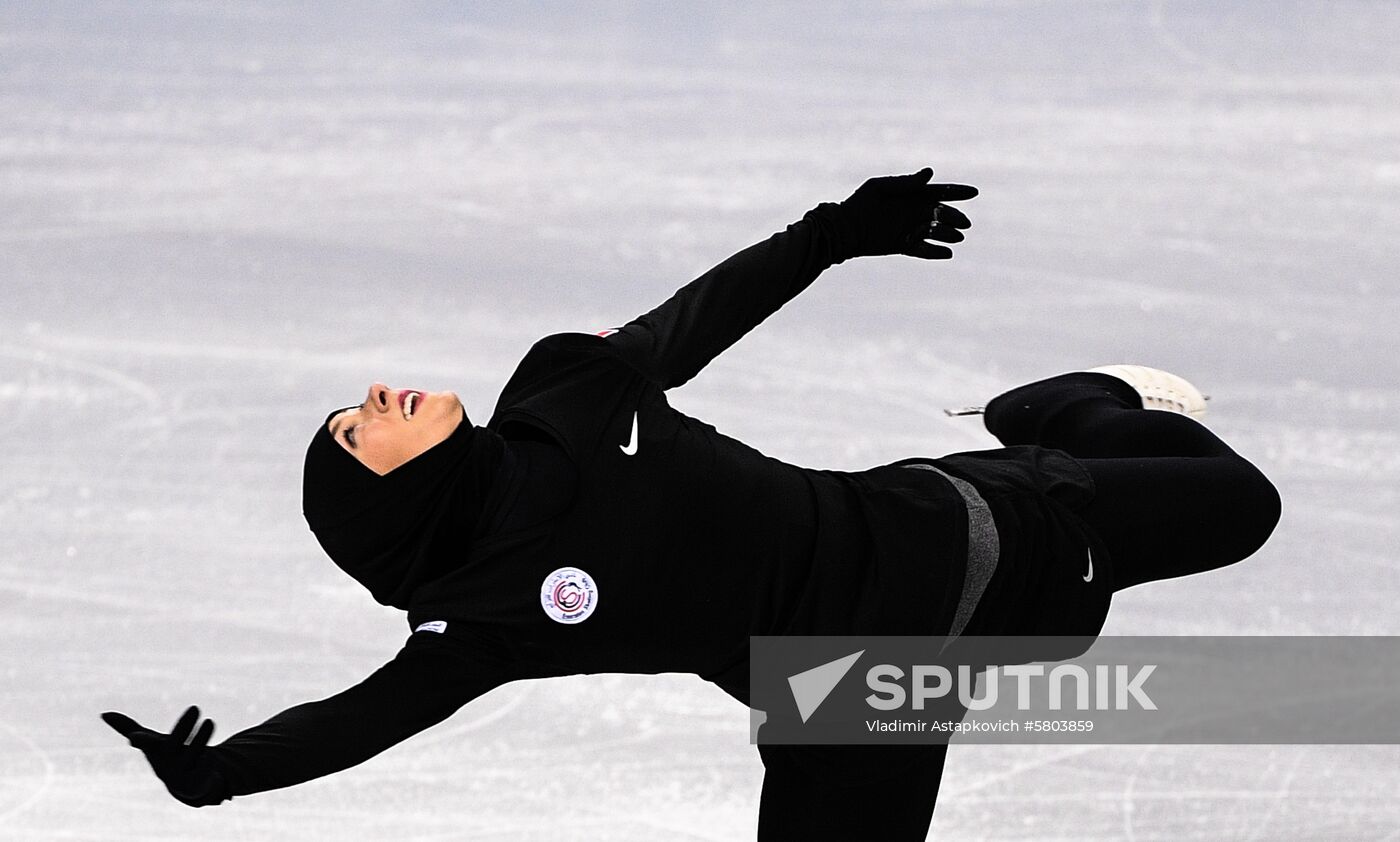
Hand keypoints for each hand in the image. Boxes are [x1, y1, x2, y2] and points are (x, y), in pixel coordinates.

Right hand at [102, 706, 225, 806]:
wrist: (188, 785)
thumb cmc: (167, 756)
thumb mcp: (151, 741)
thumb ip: (129, 728)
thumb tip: (103, 714)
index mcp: (154, 752)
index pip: (146, 744)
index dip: (141, 741)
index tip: (134, 738)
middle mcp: (166, 765)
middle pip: (173, 746)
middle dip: (183, 727)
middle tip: (195, 706)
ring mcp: (182, 775)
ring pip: (192, 756)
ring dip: (201, 739)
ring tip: (210, 721)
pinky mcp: (199, 783)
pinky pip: (204, 771)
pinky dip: (208, 763)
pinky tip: (213, 755)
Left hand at [826, 167, 976, 260]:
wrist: (844, 229)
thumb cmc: (860, 203)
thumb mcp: (881, 188)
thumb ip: (905, 183)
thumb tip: (930, 173)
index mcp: (911, 195)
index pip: (939, 191)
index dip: (956, 191)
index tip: (974, 192)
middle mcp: (913, 211)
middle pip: (941, 213)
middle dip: (955, 217)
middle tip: (965, 223)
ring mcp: (909, 229)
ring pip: (935, 232)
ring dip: (948, 234)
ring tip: (957, 237)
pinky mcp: (903, 245)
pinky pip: (923, 250)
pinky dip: (935, 252)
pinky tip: (947, 254)